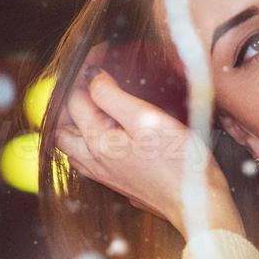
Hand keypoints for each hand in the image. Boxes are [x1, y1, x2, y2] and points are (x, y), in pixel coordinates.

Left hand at [53, 69, 242, 236]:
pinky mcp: (117, 182)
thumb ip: (113, 97)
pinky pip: (87, 158)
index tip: (100, 54)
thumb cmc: (180, 164)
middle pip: (62, 126)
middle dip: (70, 99)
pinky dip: (87, 140)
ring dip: (75, 122)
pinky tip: (104, 133)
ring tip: (92, 102)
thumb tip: (92, 78)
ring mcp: (104, 174)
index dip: (85, 71)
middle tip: (89, 80)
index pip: (76, 99)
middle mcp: (93, 160)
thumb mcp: (148, 120)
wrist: (196, 204)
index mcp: (97, 142)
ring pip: (71, 145)